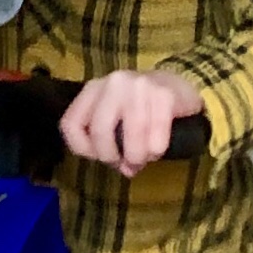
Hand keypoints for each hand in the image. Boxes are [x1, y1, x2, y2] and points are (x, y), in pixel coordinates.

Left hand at [58, 67, 203, 174]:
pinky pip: (156, 139)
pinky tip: (158, 149)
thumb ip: (108, 140)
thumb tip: (124, 169)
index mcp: (94, 88)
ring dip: (138, 157)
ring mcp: (139, 86)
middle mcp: (113, 83)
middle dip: (112, 157)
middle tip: (125, 162)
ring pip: (131, 137)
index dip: (83, 149)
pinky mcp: (164, 95)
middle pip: (100, 131)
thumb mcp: (115, 117)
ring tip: (145, 158)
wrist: (181, 85)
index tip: (99, 156)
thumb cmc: (142, 107)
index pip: (70, 124)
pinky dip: (156, 151)